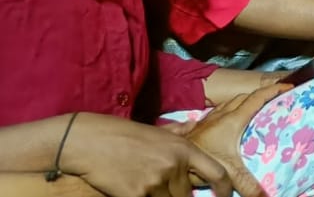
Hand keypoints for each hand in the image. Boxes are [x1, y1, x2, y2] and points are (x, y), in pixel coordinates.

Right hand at [61, 113, 234, 196]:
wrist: (87, 142)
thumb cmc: (120, 134)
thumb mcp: (155, 130)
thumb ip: (178, 132)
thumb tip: (194, 123)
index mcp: (183, 148)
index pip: (217, 173)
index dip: (225, 189)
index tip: (226, 196)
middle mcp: (174, 165)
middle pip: (187, 194)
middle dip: (178, 194)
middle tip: (160, 185)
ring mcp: (156, 182)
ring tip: (144, 183)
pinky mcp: (137, 195)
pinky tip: (132, 190)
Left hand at [186, 85, 288, 196]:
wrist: (171, 156)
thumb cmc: (200, 158)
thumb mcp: (229, 171)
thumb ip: (247, 182)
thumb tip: (264, 196)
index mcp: (233, 119)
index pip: (257, 98)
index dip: (274, 90)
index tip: (289, 86)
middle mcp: (223, 115)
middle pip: (245, 97)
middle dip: (262, 94)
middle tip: (275, 98)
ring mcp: (210, 119)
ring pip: (232, 102)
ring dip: (246, 101)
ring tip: (256, 107)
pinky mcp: (201, 125)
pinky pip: (221, 111)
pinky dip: (231, 110)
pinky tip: (229, 121)